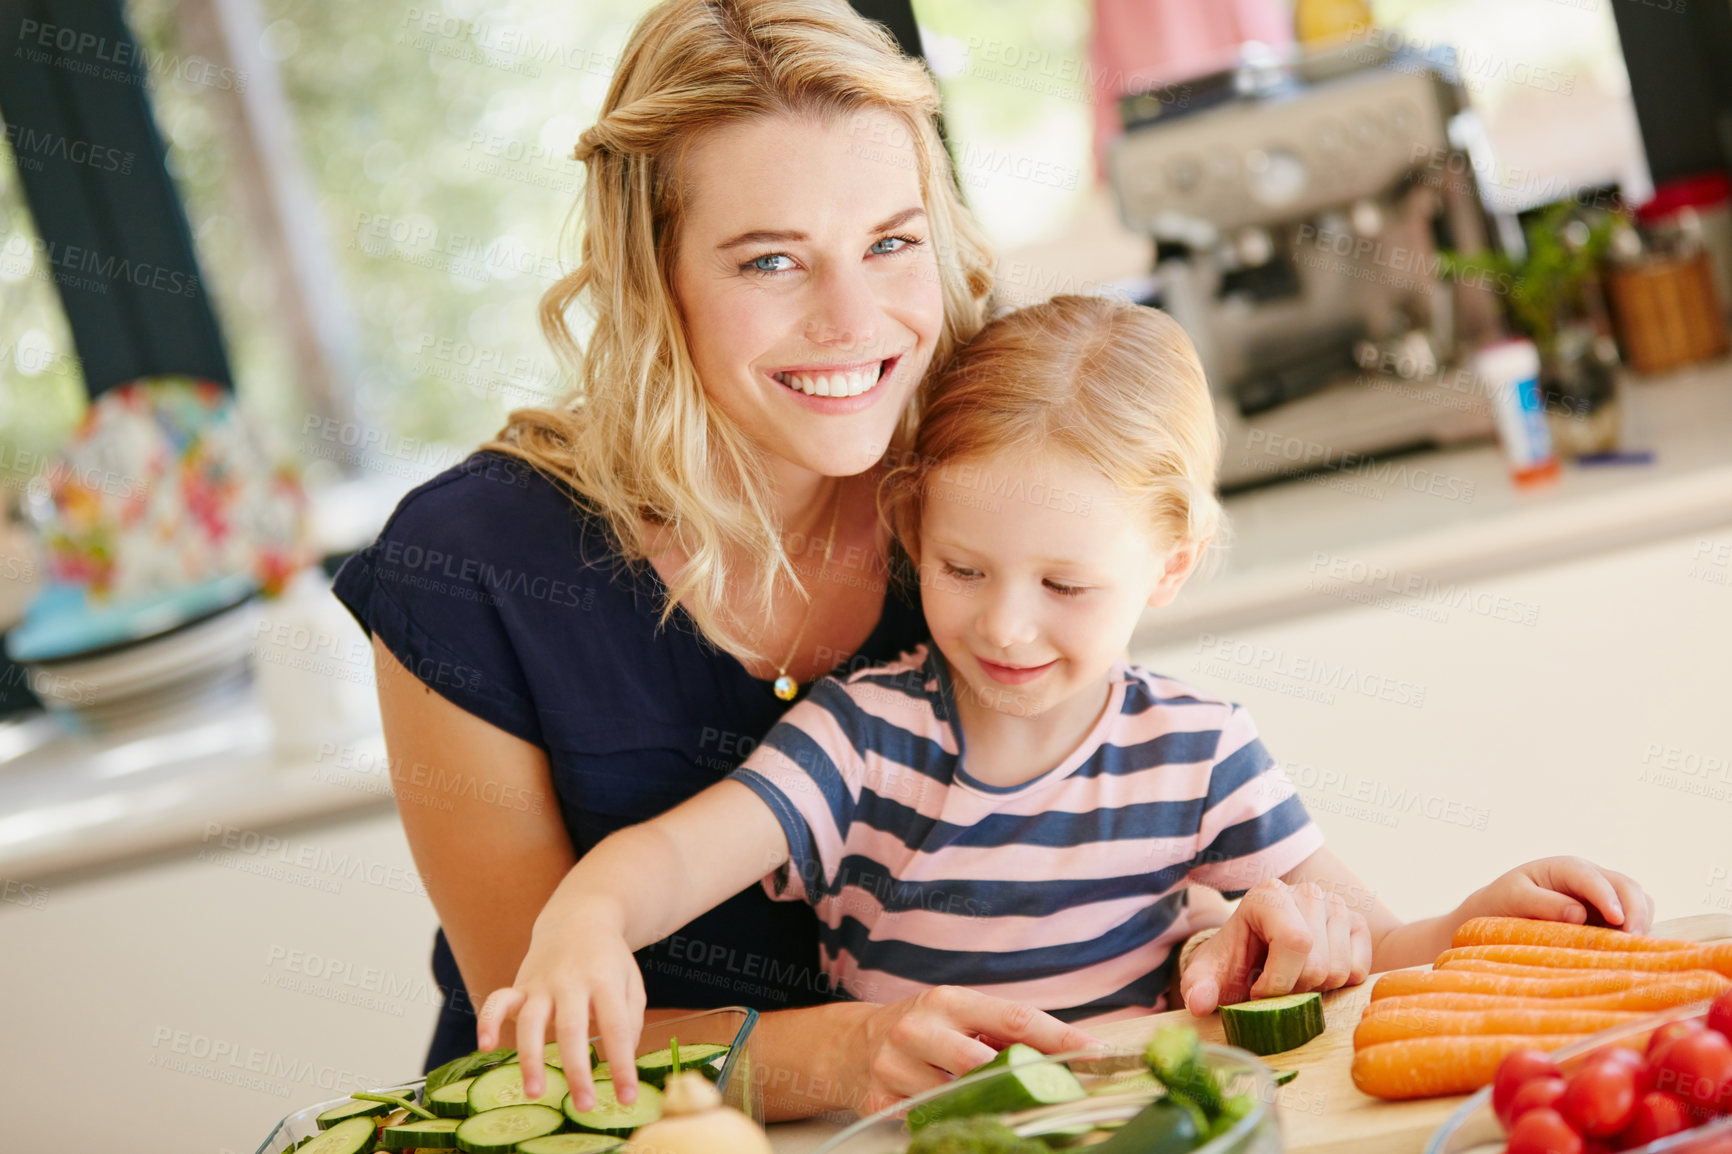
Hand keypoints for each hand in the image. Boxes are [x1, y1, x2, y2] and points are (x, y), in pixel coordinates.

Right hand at [475, 907, 646, 1111]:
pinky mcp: (520, 984)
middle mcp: (572, 982)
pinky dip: (487, 1022)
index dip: (622, 1065)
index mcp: (605, 981)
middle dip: (577, 1070)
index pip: (616, 1027)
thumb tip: (619, 1058)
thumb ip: (629, 1020)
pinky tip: (484, 1047)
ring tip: (534, 1094)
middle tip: (584, 1105)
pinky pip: (498, 1001)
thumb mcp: (631, 983)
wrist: (579, 917)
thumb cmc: (608, 960)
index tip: (626, 1097)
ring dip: (530, 1058)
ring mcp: (542, 983)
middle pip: (572, 1028)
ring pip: (531, 1021)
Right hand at [836, 986, 1106, 1116]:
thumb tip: (1071, 1051)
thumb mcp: (958, 1015)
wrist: (849, 1046)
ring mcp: (895, 1066)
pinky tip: (952, 1116)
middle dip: (1017, 1082)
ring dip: (979, 1107)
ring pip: (954, 1099)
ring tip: (994, 1106)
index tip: (1095, 1053)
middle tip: (1053, 1096)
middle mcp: (919, 1028)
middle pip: (980, 1063)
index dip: (1059, 1037)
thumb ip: (1004, 1031)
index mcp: (950, 1001)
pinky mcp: (879, 1102)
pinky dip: (946, 1123)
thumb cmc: (923, 1030)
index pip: (1014, 1018)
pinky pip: (926, 1122)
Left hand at [1179, 878, 1371, 1015]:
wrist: (1254, 957)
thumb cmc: (1234, 963)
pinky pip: (1360, 971)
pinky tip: (1315, 974)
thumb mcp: (1208, 974)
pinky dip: (1339, 985)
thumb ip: (1197, 986)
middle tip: (1276, 987)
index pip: (1295, 942)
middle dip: (1295, 990)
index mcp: (1269, 894)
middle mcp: (1307, 892)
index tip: (1258, 992)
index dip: (1279, 981)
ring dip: (1316, 989)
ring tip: (1294, 978)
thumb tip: (1197, 1003)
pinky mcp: (1357, 925)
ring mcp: (1336, 906)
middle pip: (1318, 963)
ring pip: (1340, 971)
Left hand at [1461, 856, 1653, 933]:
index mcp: (1565, 868)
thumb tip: (1579, 915)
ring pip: (1639, 901)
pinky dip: (1638, 932)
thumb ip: (1543, 903)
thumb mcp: (1514, 898)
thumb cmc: (1504, 901)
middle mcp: (1590, 878)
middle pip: (1626, 886)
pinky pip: (1634, 920)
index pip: (1592, 878)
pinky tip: (1630, 950)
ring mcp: (1603, 897)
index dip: (1608, 898)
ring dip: (1641, 922)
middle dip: (1635, 912)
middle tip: (1634, 941)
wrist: (1499, 912)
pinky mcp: (1609, 916)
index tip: (1618, 921)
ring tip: (1634, 948)